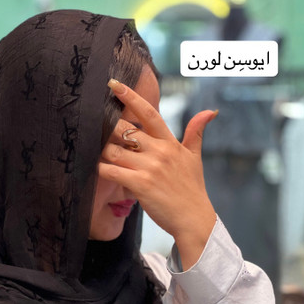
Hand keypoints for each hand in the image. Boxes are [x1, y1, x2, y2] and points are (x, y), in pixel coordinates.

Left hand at [98, 79, 217, 269]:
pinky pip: (112, 172)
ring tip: (93, 151)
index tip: (113, 84)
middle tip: (93, 126)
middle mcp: (159, 152)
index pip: (149, 113)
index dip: (130, 96)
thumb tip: (210, 111)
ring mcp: (149, 168)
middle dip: (108, 128)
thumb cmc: (191, 190)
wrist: (193, 219)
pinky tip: (95, 168)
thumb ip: (196, 132)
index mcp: (170, 143)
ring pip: (115, 150)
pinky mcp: (140, 185)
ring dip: (102, 151)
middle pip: (126, 130)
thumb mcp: (195, 158)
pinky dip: (101, 169)